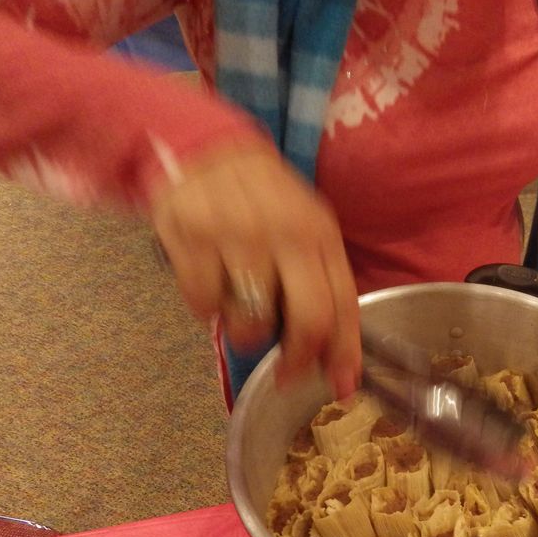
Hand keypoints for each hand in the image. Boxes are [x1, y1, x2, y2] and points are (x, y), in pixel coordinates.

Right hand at [149, 141, 360, 397]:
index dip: (345, 353)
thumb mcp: (306, 229)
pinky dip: (206, 309)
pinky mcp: (192, 237)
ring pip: (251, 320)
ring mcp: (238, 236)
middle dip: (299, 359)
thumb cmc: (263, 200)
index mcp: (320, 234)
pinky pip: (203, 304)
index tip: (343, 388)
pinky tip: (211, 286)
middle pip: (308, 320)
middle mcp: (285, 234)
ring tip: (240, 308)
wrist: (206, 148)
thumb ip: (322, 285)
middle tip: (286, 372)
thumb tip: (335, 356)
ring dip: (245, 332)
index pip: (343, 304)